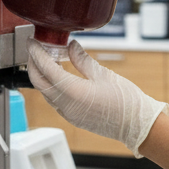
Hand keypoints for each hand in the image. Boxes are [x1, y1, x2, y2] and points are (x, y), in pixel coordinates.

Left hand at [26, 40, 168, 156]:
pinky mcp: (72, 118)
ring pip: (45, 92)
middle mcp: (66, 105)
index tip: (32, 42)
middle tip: (35, 49)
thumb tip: (70, 46)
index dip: (36, 53)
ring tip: (46, 59)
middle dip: (33, 64)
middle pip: (38, 82)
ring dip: (41, 76)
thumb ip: (82, 60)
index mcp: (72, 92)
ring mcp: (68, 114)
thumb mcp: (103, 74)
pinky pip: (54, 100)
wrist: (136, 126)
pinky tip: (57, 76)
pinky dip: (51, 86)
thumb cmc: (126, 101)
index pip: (45, 69)